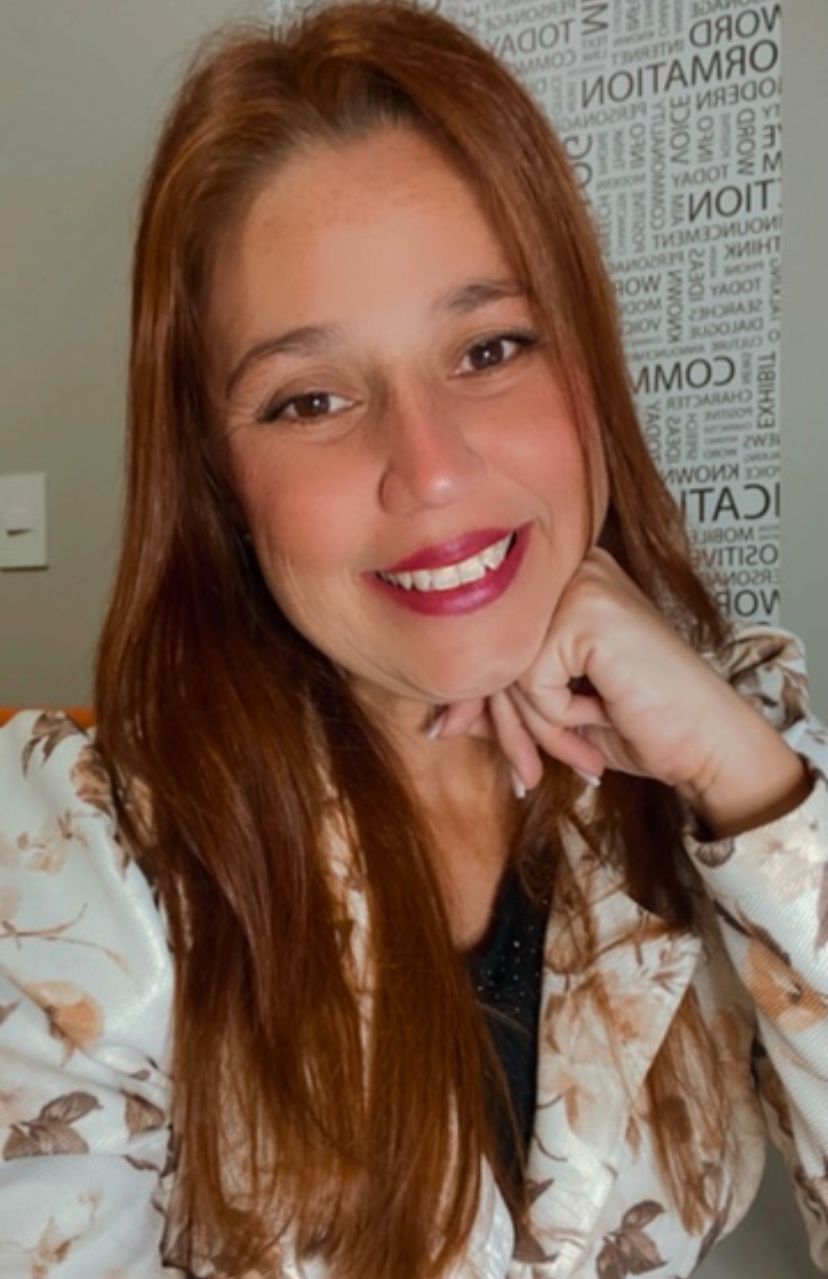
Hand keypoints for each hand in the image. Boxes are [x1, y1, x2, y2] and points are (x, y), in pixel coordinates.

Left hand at [437, 549, 808, 835]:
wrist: (707, 745)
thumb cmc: (641, 725)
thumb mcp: (555, 713)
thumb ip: (502, 704)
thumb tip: (436, 721)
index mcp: (564, 580)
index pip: (492, 634)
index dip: (474, 692)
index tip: (447, 732)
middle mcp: (573, 570)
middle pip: (494, 649)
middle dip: (502, 722)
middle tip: (523, 775)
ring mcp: (583, 585)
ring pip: (508, 669)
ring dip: (537, 729)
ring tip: (580, 756)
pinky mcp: (588, 613)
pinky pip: (532, 680)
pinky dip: (558, 718)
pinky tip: (600, 722)